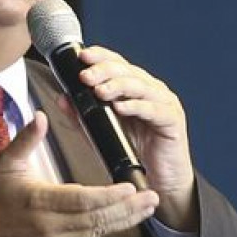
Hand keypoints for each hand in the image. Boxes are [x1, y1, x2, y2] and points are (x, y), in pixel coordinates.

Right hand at [0, 112, 160, 236]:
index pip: (81, 201)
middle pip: (97, 219)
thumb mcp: (5, 163)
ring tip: (148, 207)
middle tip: (152, 197)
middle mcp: (50, 224)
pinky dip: (111, 227)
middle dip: (127, 209)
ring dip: (125, 220)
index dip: (108, 196)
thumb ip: (26, 139)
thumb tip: (40, 116)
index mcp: (38, 201)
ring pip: (97, 231)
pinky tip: (128, 218)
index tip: (129, 187)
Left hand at [70, 45, 198, 229]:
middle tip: (85, 76)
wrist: (160, 180)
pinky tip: (120, 107)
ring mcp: (164, 102)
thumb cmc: (135, 152)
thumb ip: (83, 116)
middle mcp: (151, 90)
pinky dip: (135, 106)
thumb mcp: (102, 132)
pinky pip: (153, 109)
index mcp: (135, 87)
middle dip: (104, 71)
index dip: (100, 56)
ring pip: (140, 86)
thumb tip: (63, 99)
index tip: (81, 57)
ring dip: (118, 86)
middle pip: (127, 71)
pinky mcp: (173, 119)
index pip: (117, 63)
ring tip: (99, 91)